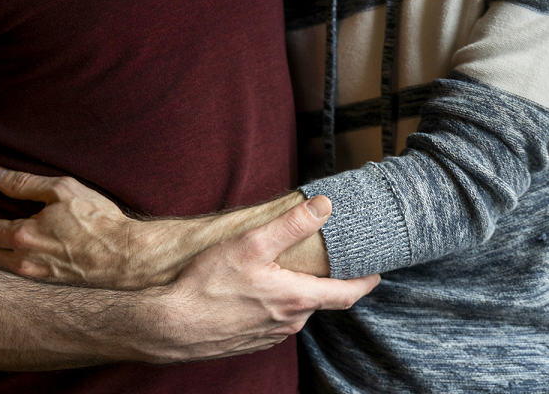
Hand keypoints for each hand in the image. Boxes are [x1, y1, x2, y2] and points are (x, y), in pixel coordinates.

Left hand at [0, 167, 153, 288]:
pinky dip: (3, 266)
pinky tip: (11, 256)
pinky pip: (11, 277)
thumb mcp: (62, 189)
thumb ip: (23, 182)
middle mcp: (21, 260)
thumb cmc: (96, 218)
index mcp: (21, 235)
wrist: (124, 255)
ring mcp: (32, 276)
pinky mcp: (45, 285)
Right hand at [133, 196, 379, 363]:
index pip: (346, 294)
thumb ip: (292, 225)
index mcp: (297, 298)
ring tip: (280, 271)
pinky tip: (251, 292)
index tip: (376, 272)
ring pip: (292, 310)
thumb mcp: (252, 244)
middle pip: (316, 299)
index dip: (364, 282)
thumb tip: (325, 205)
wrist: (172, 326)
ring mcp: (269, 335)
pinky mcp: (250, 342)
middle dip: (320, 281)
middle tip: (320, 260)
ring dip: (292, 293)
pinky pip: (271, 321)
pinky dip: (270, 305)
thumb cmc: (209, 284)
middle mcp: (289, 322)